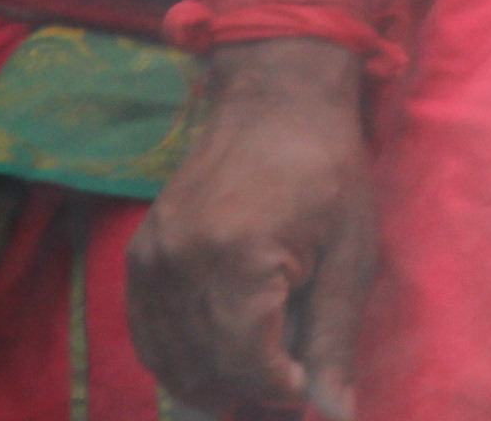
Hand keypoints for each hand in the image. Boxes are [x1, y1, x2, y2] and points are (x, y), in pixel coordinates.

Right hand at [126, 39, 376, 420]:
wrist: (277, 101)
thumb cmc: (327, 169)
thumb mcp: (350, 253)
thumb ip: (334, 339)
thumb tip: (336, 413)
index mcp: (238, 256)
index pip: (245, 362)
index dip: (278, 391)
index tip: (306, 392)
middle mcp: (182, 260)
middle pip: (206, 367)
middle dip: (250, 393)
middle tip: (290, 387)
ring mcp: (152, 258)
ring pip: (171, 360)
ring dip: (214, 383)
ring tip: (259, 374)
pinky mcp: (140, 255)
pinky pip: (149, 334)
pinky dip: (180, 358)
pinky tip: (218, 357)